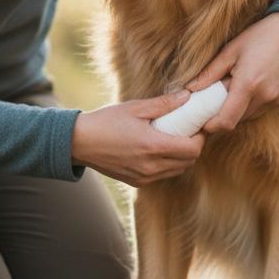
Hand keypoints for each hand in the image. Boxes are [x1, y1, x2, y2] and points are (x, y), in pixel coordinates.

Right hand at [71, 89, 205, 185]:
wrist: (78, 143)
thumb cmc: (106, 121)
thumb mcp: (135, 108)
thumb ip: (164, 104)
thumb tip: (188, 96)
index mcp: (153, 146)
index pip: (193, 149)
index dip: (200, 137)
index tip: (196, 125)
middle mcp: (151, 166)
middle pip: (189, 162)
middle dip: (193, 146)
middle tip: (187, 131)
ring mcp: (144, 177)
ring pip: (177, 170)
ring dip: (182, 157)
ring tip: (173, 139)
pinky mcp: (137, 182)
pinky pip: (163, 175)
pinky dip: (168, 164)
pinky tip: (158, 150)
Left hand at [187, 12, 278, 132]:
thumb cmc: (260, 35)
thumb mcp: (231, 50)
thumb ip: (210, 73)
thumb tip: (190, 90)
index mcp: (248, 84)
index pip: (226, 121)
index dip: (211, 126)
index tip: (202, 120)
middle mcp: (265, 96)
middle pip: (236, 121)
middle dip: (222, 114)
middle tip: (214, 99)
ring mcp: (277, 100)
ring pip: (249, 117)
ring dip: (237, 110)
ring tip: (234, 88)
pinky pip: (261, 110)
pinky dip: (251, 105)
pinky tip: (251, 86)